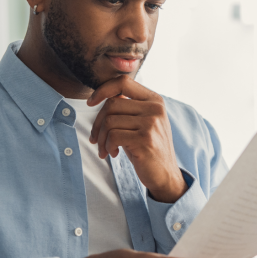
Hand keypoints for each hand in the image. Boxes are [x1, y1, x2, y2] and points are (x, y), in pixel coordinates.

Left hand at [87, 76, 186, 202]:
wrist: (165, 175)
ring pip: (110, 121)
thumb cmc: (148, 148)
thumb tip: (102, 96)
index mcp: (154, 100)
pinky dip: (107, 146)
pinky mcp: (145, 140)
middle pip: (112, 104)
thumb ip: (128, 108)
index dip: (102, 90)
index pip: (123, 82)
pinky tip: (113, 153)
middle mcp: (155, 109)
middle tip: (95, 139)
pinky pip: (113, 136)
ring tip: (104, 149)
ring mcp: (151, 124)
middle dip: (97, 123)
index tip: (91, 102)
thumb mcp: (142, 122)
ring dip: (101, 138)